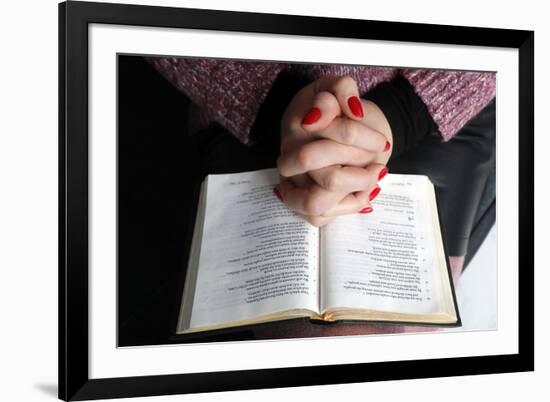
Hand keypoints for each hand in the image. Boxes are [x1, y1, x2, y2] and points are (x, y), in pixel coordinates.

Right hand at [276, 76, 392, 225]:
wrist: (324, 125)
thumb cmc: (333, 109)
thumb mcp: (335, 87)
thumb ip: (341, 89)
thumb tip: (353, 109)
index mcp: (298, 125)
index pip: (342, 136)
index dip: (366, 139)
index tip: (381, 141)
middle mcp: (291, 157)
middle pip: (330, 178)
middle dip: (362, 174)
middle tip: (378, 165)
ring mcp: (294, 181)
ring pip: (318, 203)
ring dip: (354, 193)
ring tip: (373, 179)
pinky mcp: (303, 199)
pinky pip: (318, 217)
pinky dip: (347, 208)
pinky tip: (363, 194)